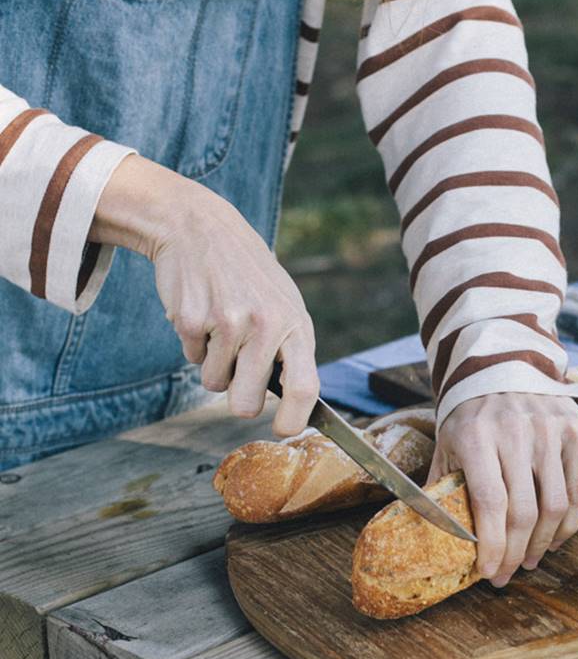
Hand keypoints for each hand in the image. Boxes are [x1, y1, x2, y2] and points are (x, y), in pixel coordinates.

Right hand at [89, 155, 317, 435]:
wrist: (202, 228)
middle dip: (238, 401)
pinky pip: (191, 359)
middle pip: (246, 404)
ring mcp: (228, 322)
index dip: (294, 420)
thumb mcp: (285, 306)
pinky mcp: (191, 319)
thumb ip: (292, 352)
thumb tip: (298, 406)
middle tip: (238, 375)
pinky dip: (194, 345)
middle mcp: (266, 326)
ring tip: (222, 325)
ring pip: (214, 384)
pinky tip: (203, 312)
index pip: (305, 388)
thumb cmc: (250, 278)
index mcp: (296, 326)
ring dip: (214, 365)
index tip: (283, 430)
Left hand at [427, 393, 577, 586]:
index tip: (489, 572)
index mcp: (476, 436)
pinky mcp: (574, 429)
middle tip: (507, 575)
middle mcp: (515, 432)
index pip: (490, 502)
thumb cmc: (469, 413)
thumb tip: (432, 536)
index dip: (492, 545)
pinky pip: (575, 490)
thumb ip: (441, 486)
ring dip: (542, 544)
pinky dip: (566, 523)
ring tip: (529, 560)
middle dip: (515, 553)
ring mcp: (549, 430)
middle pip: (523, 511)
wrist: (503, 364)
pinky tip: (552, 538)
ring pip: (554, 505)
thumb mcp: (447, 443)